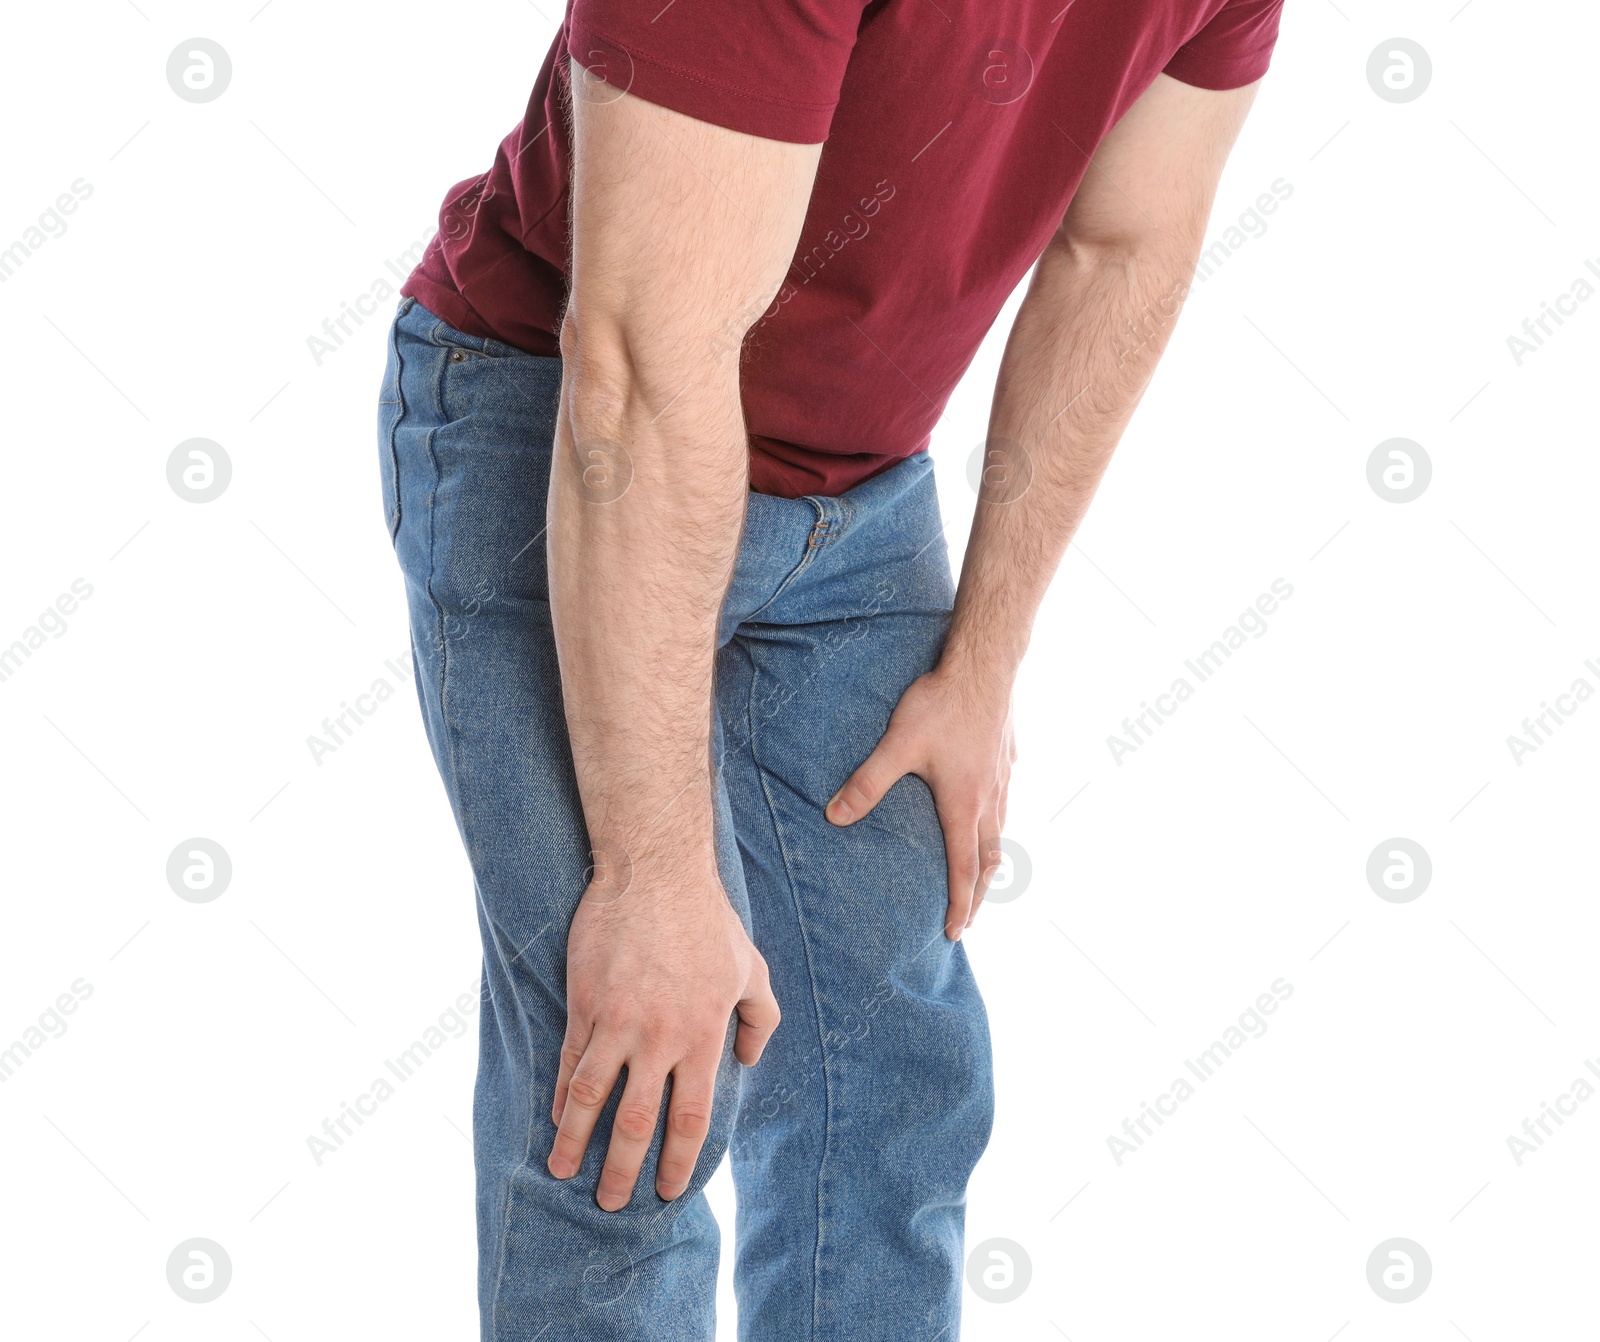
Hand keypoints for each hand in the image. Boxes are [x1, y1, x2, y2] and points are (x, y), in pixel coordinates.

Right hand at [549, 868, 779, 1209]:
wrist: (655, 871)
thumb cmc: (707, 919)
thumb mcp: (751, 967)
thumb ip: (760, 1018)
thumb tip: (749, 1059)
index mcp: (702, 1035)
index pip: (690, 1116)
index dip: (678, 1160)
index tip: (668, 1190)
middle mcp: (659, 1037)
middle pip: (637, 1121)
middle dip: (623, 1169)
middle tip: (611, 1203)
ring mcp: (617, 1021)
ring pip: (590, 1097)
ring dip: (575, 1141)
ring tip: (563, 1172)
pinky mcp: (585, 1001)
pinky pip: (569, 1058)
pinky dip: (561, 1094)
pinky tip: (556, 1117)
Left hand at [825, 664, 1015, 939]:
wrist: (984, 666)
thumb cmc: (941, 705)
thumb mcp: (897, 745)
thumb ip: (867, 783)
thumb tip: (834, 817)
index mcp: (963, 805)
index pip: (963, 869)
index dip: (960, 905)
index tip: (955, 932)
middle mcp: (989, 798)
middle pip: (989, 860)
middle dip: (979, 894)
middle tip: (970, 919)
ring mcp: (1002, 778)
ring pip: (1001, 831)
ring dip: (990, 860)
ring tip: (980, 875)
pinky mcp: (1006, 757)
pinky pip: (1005, 802)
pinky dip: (997, 822)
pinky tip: (989, 810)